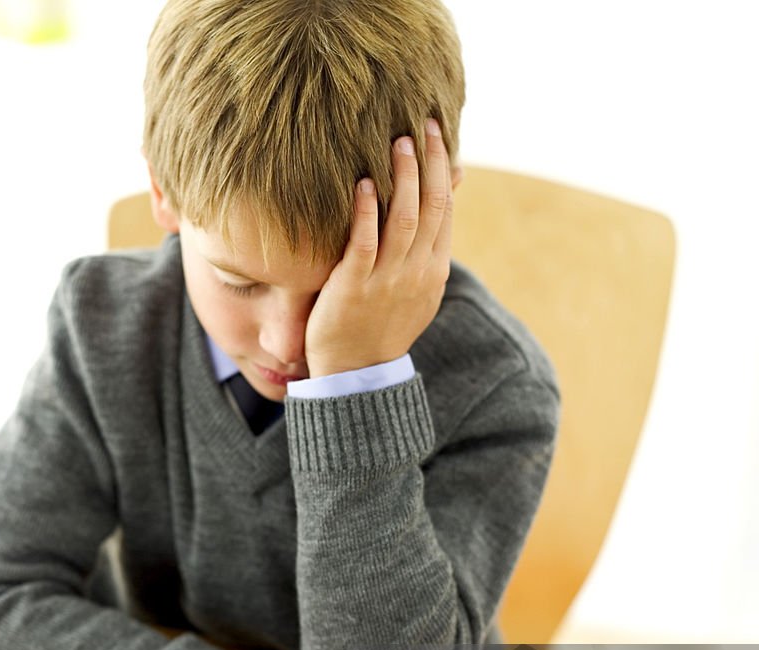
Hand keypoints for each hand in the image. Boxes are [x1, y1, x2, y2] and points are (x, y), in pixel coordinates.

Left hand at [304, 120, 454, 377]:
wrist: (357, 373)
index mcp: (434, 270)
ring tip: (397, 142)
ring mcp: (387, 280)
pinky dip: (366, 213)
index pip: (445, 210)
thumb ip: (428, 246)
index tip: (437, 133)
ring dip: (403, 178)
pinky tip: (362, 184)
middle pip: (432, 207)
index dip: (442, 169)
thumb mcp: (416, 288)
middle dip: (429, 163)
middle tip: (422, 123)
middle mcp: (417, 272)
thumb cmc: (380, 325)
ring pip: (404, 220)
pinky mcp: (355, 287)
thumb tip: (446, 198)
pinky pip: (364, 244)